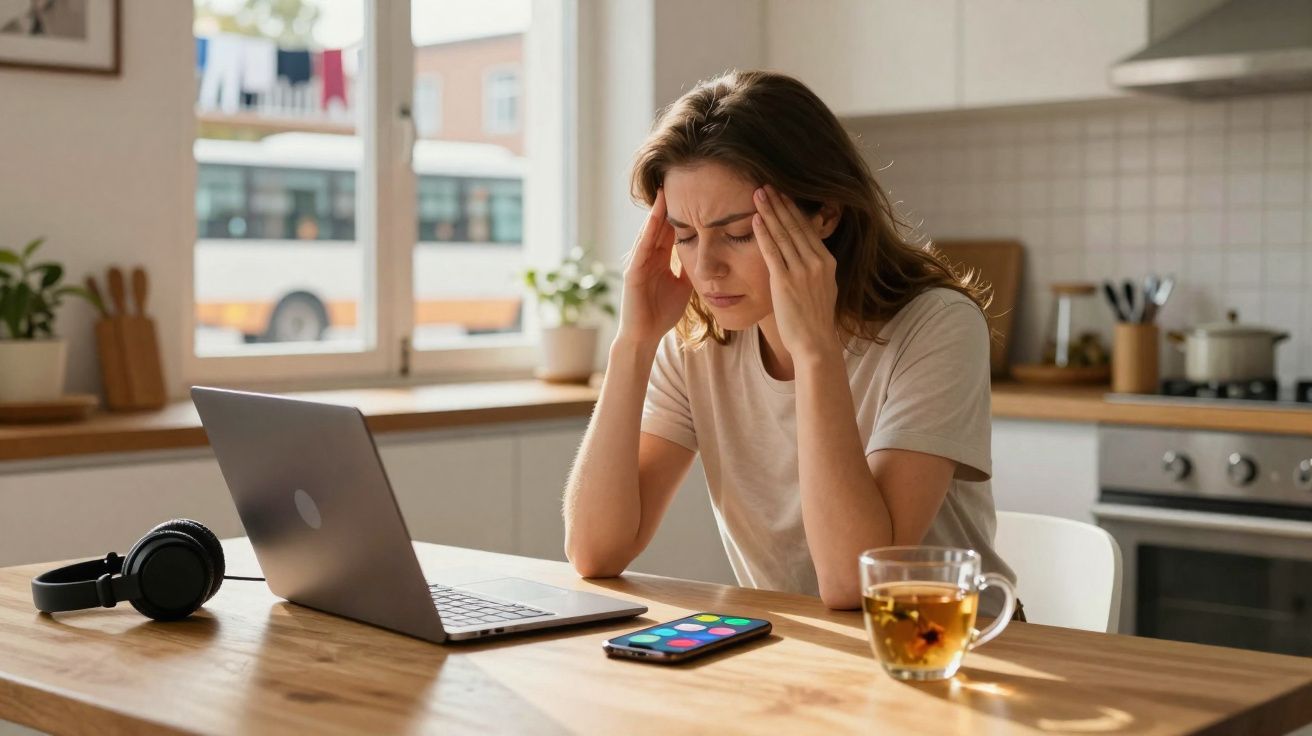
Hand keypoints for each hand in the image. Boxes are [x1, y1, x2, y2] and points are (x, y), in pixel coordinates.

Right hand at [616, 189, 692, 347]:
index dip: (682, 212)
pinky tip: (655, 216)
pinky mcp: (632, 272)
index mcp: (660, 259)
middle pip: (660, 224)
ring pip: (649, 231)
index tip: (694, 193)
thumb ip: (691, 269)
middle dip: (668, 204)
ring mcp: (638, 262)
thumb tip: (709, 255)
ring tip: (665, 190)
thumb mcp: (684, 286)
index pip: (671, 229)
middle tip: (678, 179)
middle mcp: (648, 256)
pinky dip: (648, 231)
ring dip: (656, 211)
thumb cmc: (662, 313)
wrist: (645, 336)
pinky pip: (642, 247)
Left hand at [752, 185, 840, 360]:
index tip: (782, 193)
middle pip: (795, 226)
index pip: (808, 228)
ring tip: (758, 194)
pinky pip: (772, 252)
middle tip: (766, 185)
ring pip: (783, 234)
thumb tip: (806, 253)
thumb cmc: (815, 319)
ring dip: (769, 212)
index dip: (793, 209)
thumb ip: (816, 268)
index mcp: (827, 261)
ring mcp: (802, 271)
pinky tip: (755, 219)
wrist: (815, 343)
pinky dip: (763, 233)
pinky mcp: (785, 282)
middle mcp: (817, 262)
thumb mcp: (824, 287)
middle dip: (779, 203)